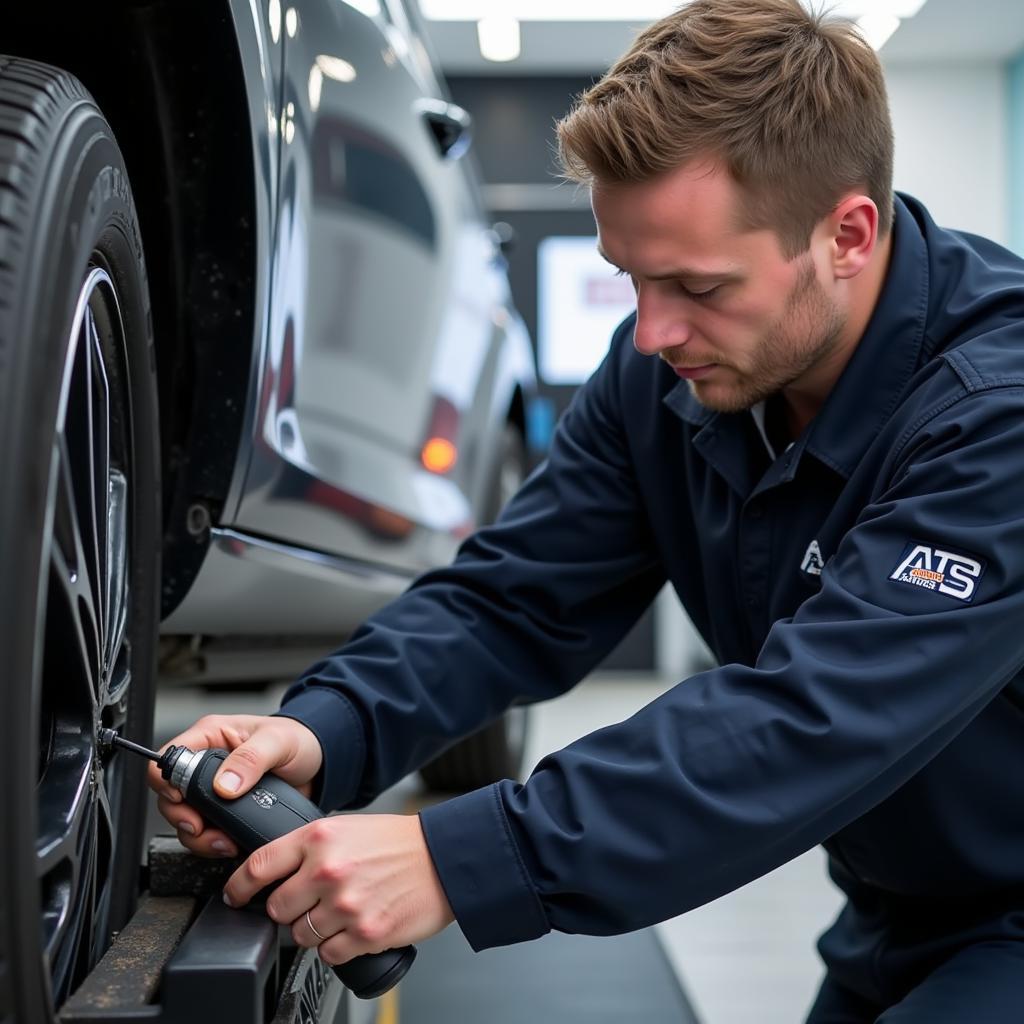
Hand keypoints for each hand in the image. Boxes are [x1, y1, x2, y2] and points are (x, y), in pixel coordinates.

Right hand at [147, 713, 322, 857]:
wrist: (318, 764)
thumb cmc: (299, 740)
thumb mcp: (278, 742)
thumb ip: (251, 759)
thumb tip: (223, 785)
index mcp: (211, 737)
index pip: (169, 757)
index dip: (168, 782)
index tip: (185, 800)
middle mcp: (207, 764)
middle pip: (170, 796)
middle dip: (184, 818)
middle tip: (203, 829)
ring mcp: (213, 790)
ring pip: (185, 819)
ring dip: (200, 837)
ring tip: (223, 841)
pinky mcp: (225, 812)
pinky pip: (206, 833)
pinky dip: (213, 844)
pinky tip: (231, 843)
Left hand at [222, 813, 454, 962]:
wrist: (443, 859)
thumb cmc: (398, 843)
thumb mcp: (347, 827)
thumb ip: (310, 847)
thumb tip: (274, 871)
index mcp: (319, 838)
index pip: (259, 866)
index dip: (239, 886)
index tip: (234, 895)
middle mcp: (327, 870)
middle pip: (277, 908)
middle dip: (289, 909)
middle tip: (309, 901)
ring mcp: (345, 904)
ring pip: (301, 934)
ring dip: (313, 929)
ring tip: (338, 912)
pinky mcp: (364, 933)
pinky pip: (328, 954)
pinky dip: (336, 946)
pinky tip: (352, 927)